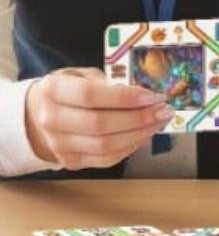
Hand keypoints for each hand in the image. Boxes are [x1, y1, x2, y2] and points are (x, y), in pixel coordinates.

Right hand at [25, 67, 171, 169]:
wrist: (38, 115)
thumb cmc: (68, 90)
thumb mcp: (82, 75)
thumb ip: (107, 82)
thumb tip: (142, 94)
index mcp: (53, 91)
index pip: (90, 96)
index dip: (124, 97)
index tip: (152, 96)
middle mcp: (51, 120)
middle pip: (100, 124)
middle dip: (139, 118)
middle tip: (163, 110)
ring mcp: (59, 145)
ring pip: (106, 145)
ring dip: (140, 134)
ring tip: (159, 121)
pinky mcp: (71, 161)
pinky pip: (107, 159)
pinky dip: (131, 147)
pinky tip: (145, 134)